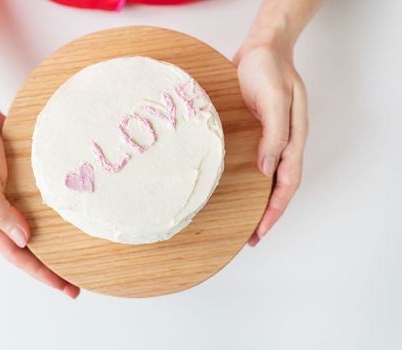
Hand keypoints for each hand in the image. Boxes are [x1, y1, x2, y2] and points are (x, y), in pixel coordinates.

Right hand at [0, 111, 79, 297]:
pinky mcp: (18, 187)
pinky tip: (68, 225)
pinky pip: (36, 211)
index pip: (14, 254)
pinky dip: (51, 222)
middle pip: (26, 249)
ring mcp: (8, 201)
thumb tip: (23, 241)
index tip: (63, 286)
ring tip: (75, 261)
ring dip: (52, 247)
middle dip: (49, 268)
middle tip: (75, 285)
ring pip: (32, 232)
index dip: (39, 272)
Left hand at [233, 38, 307, 246]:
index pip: (286, 185)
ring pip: (265, 179)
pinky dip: (245, 180)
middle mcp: (282, 143)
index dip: (274, 211)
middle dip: (265, 215)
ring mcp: (268, 138)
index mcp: (292, 139)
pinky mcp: (253, 132)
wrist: (260, 47)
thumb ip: (274, 134)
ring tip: (241, 221)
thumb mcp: (275, 99)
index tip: (260, 232)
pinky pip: (252, 162)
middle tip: (249, 238)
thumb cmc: (269, 68)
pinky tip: (233, 188)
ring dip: (255, 201)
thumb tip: (267, 169)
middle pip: (277, 188)